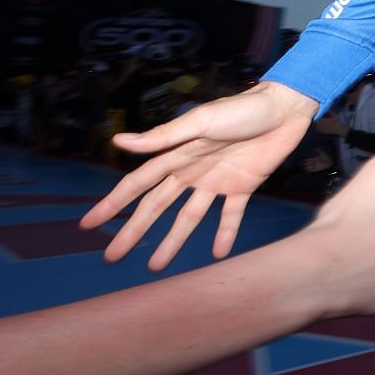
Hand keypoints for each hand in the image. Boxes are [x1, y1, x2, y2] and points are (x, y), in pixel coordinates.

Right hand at [81, 80, 318, 269]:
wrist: (286, 108)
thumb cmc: (242, 108)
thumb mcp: (201, 120)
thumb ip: (164, 135)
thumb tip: (118, 140)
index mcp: (177, 155)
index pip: (138, 184)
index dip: (113, 203)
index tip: (89, 224)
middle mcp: (192, 171)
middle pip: (157, 207)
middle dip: (134, 231)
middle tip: (112, 257)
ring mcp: (216, 181)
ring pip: (189, 217)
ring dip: (173, 241)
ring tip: (156, 266)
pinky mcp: (243, 186)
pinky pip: (230, 215)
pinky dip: (225, 233)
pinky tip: (217, 253)